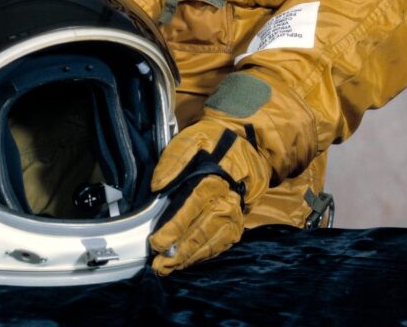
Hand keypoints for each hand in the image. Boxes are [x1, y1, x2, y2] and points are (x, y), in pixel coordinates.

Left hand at [149, 120, 269, 274]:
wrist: (249, 146)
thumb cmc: (215, 141)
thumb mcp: (193, 139)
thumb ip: (174, 160)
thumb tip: (157, 186)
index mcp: (213, 179)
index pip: (191, 207)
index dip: (174, 227)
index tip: (157, 242)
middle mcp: (225, 200)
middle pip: (201, 230)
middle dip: (180, 250)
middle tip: (160, 264)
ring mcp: (234, 213)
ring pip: (211, 241)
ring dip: (190, 257)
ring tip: (170, 267)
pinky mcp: (237, 222)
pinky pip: (221, 243)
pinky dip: (205, 254)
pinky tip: (189, 260)